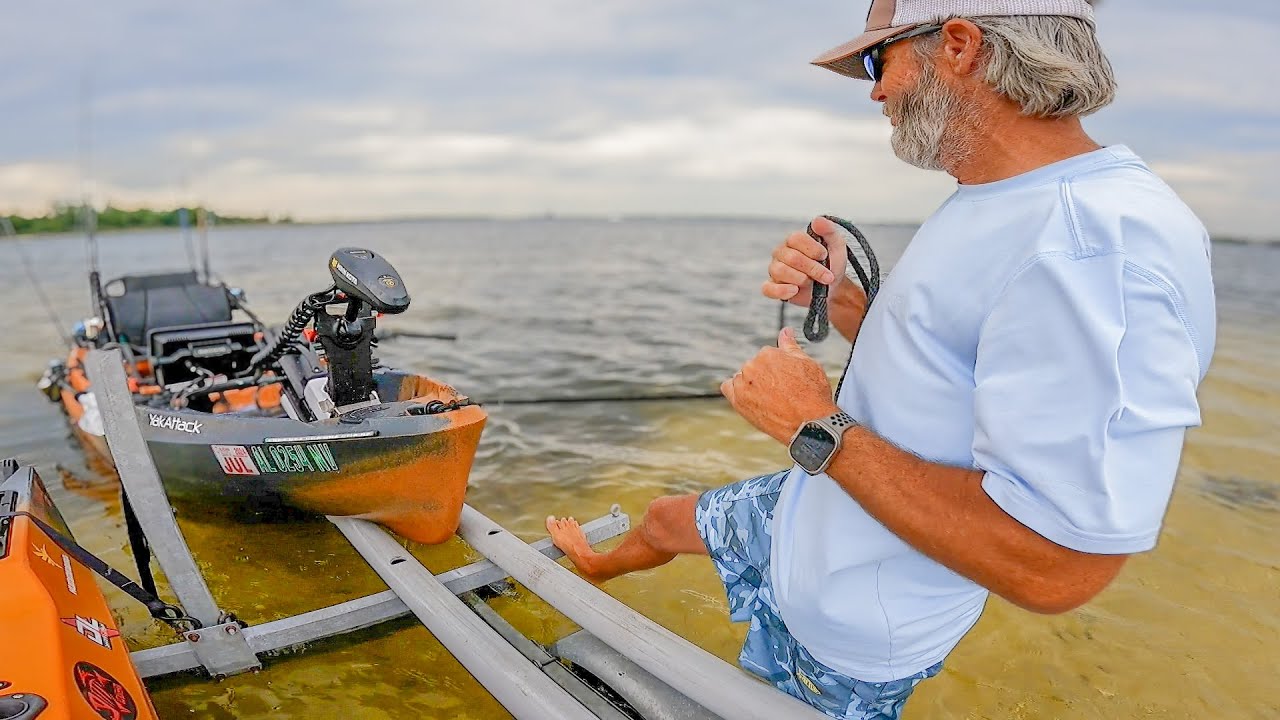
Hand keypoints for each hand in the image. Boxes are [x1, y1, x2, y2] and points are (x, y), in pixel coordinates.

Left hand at [721, 328, 837, 443]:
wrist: (809, 424)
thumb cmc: (812, 393)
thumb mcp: (807, 363)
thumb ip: (791, 345)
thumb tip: (785, 331)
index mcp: (767, 353)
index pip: (768, 355)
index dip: (779, 368)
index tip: (786, 379)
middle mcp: (751, 366)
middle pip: (755, 366)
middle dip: (766, 375)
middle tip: (781, 391)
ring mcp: (743, 384)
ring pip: (743, 377)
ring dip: (752, 384)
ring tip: (770, 398)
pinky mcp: (737, 401)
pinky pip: (728, 388)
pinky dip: (735, 390)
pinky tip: (749, 396)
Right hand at [762, 216, 848, 307]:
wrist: (833, 287)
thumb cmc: (832, 263)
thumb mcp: (836, 245)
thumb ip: (828, 230)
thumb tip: (817, 220)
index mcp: (793, 240)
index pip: (795, 239)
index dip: (812, 248)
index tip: (824, 256)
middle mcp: (781, 253)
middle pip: (792, 258)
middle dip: (813, 269)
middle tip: (827, 277)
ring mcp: (775, 270)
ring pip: (780, 272)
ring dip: (802, 279)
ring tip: (812, 283)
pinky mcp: (773, 287)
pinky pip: (768, 289)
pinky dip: (781, 290)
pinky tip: (794, 290)